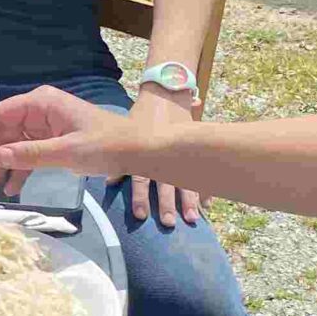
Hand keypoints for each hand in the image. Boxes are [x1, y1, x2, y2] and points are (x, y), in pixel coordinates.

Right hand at [0, 86, 130, 192]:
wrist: (136, 150)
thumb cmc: (105, 145)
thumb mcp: (67, 151)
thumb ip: (31, 154)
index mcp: (40, 104)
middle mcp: (38, 111)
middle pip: (2, 132)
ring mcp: (44, 127)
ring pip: (11, 145)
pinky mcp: (51, 142)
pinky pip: (26, 155)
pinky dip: (17, 170)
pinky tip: (9, 188)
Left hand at [121, 89, 203, 229]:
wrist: (166, 92)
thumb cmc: (142, 116)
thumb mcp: (128, 133)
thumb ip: (120, 158)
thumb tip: (108, 181)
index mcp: (145, 150)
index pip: (140, 178)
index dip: (139, 197)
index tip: (140, 216)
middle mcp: (163, 153)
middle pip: (164, 183)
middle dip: (167, 205)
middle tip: (169, 224)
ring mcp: (181, 151)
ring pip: (185, 180)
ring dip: (189, 200)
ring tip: (193, 219)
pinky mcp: (194, 147)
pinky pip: (201, 170)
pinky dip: (204, 187)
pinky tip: (207, 204)